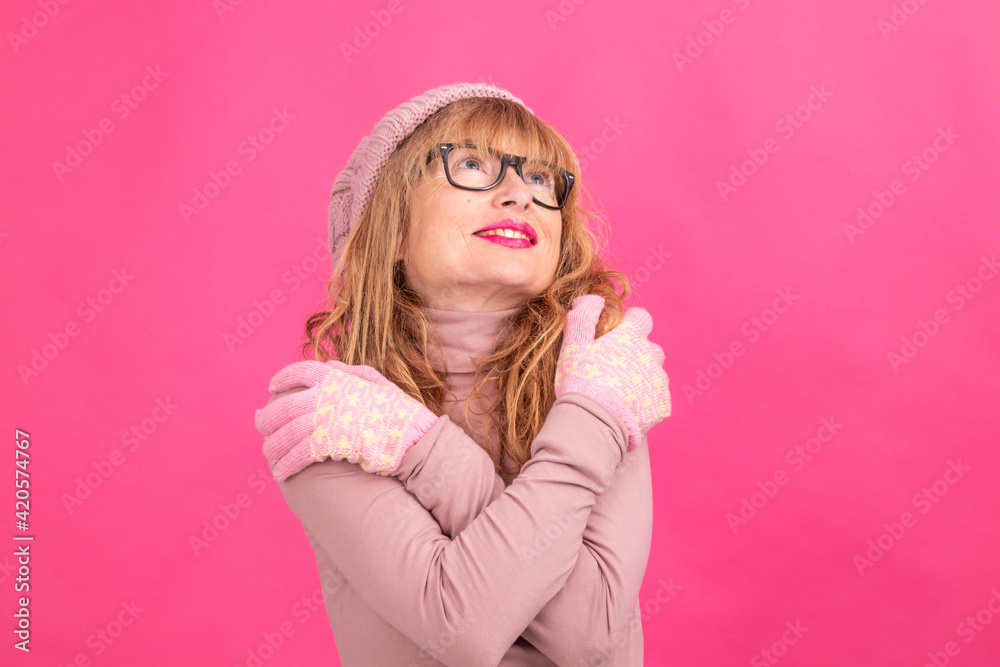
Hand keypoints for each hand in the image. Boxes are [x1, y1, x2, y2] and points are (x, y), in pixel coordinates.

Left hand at [254, 360, 439, 480]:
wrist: (414, 439)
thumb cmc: (400, 413)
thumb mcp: (378, 384)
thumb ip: (351, 373)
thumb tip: (328, 366)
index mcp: (338, 379)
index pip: (300, 371)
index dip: (282, 378)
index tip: (272, 386)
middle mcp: (328, 395)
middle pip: (285, 406)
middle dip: (269, 418)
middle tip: (260, 426)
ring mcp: (328, 419)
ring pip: (287, 433)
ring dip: (274, 446)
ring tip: (269, 455)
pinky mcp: (330, 444)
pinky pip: (298, 454)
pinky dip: (286, 464)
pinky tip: (280, 472)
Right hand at [554, 295, 670, 451]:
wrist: (594, 422)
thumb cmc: (581, 380)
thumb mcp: (574, 345)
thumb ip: (583, 316)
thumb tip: (592, 298)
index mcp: (632, 337)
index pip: (641, 317)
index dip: (629, 324)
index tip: (615, 336)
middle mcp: (651, 355)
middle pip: (649, 347)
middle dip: (635, 353)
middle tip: (612, 368)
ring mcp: (659, 381)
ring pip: (653, 372)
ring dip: (641, 377)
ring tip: (618, 392)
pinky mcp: (662, 405)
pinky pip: (656, 398)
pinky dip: (644, 400)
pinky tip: (626, 408)